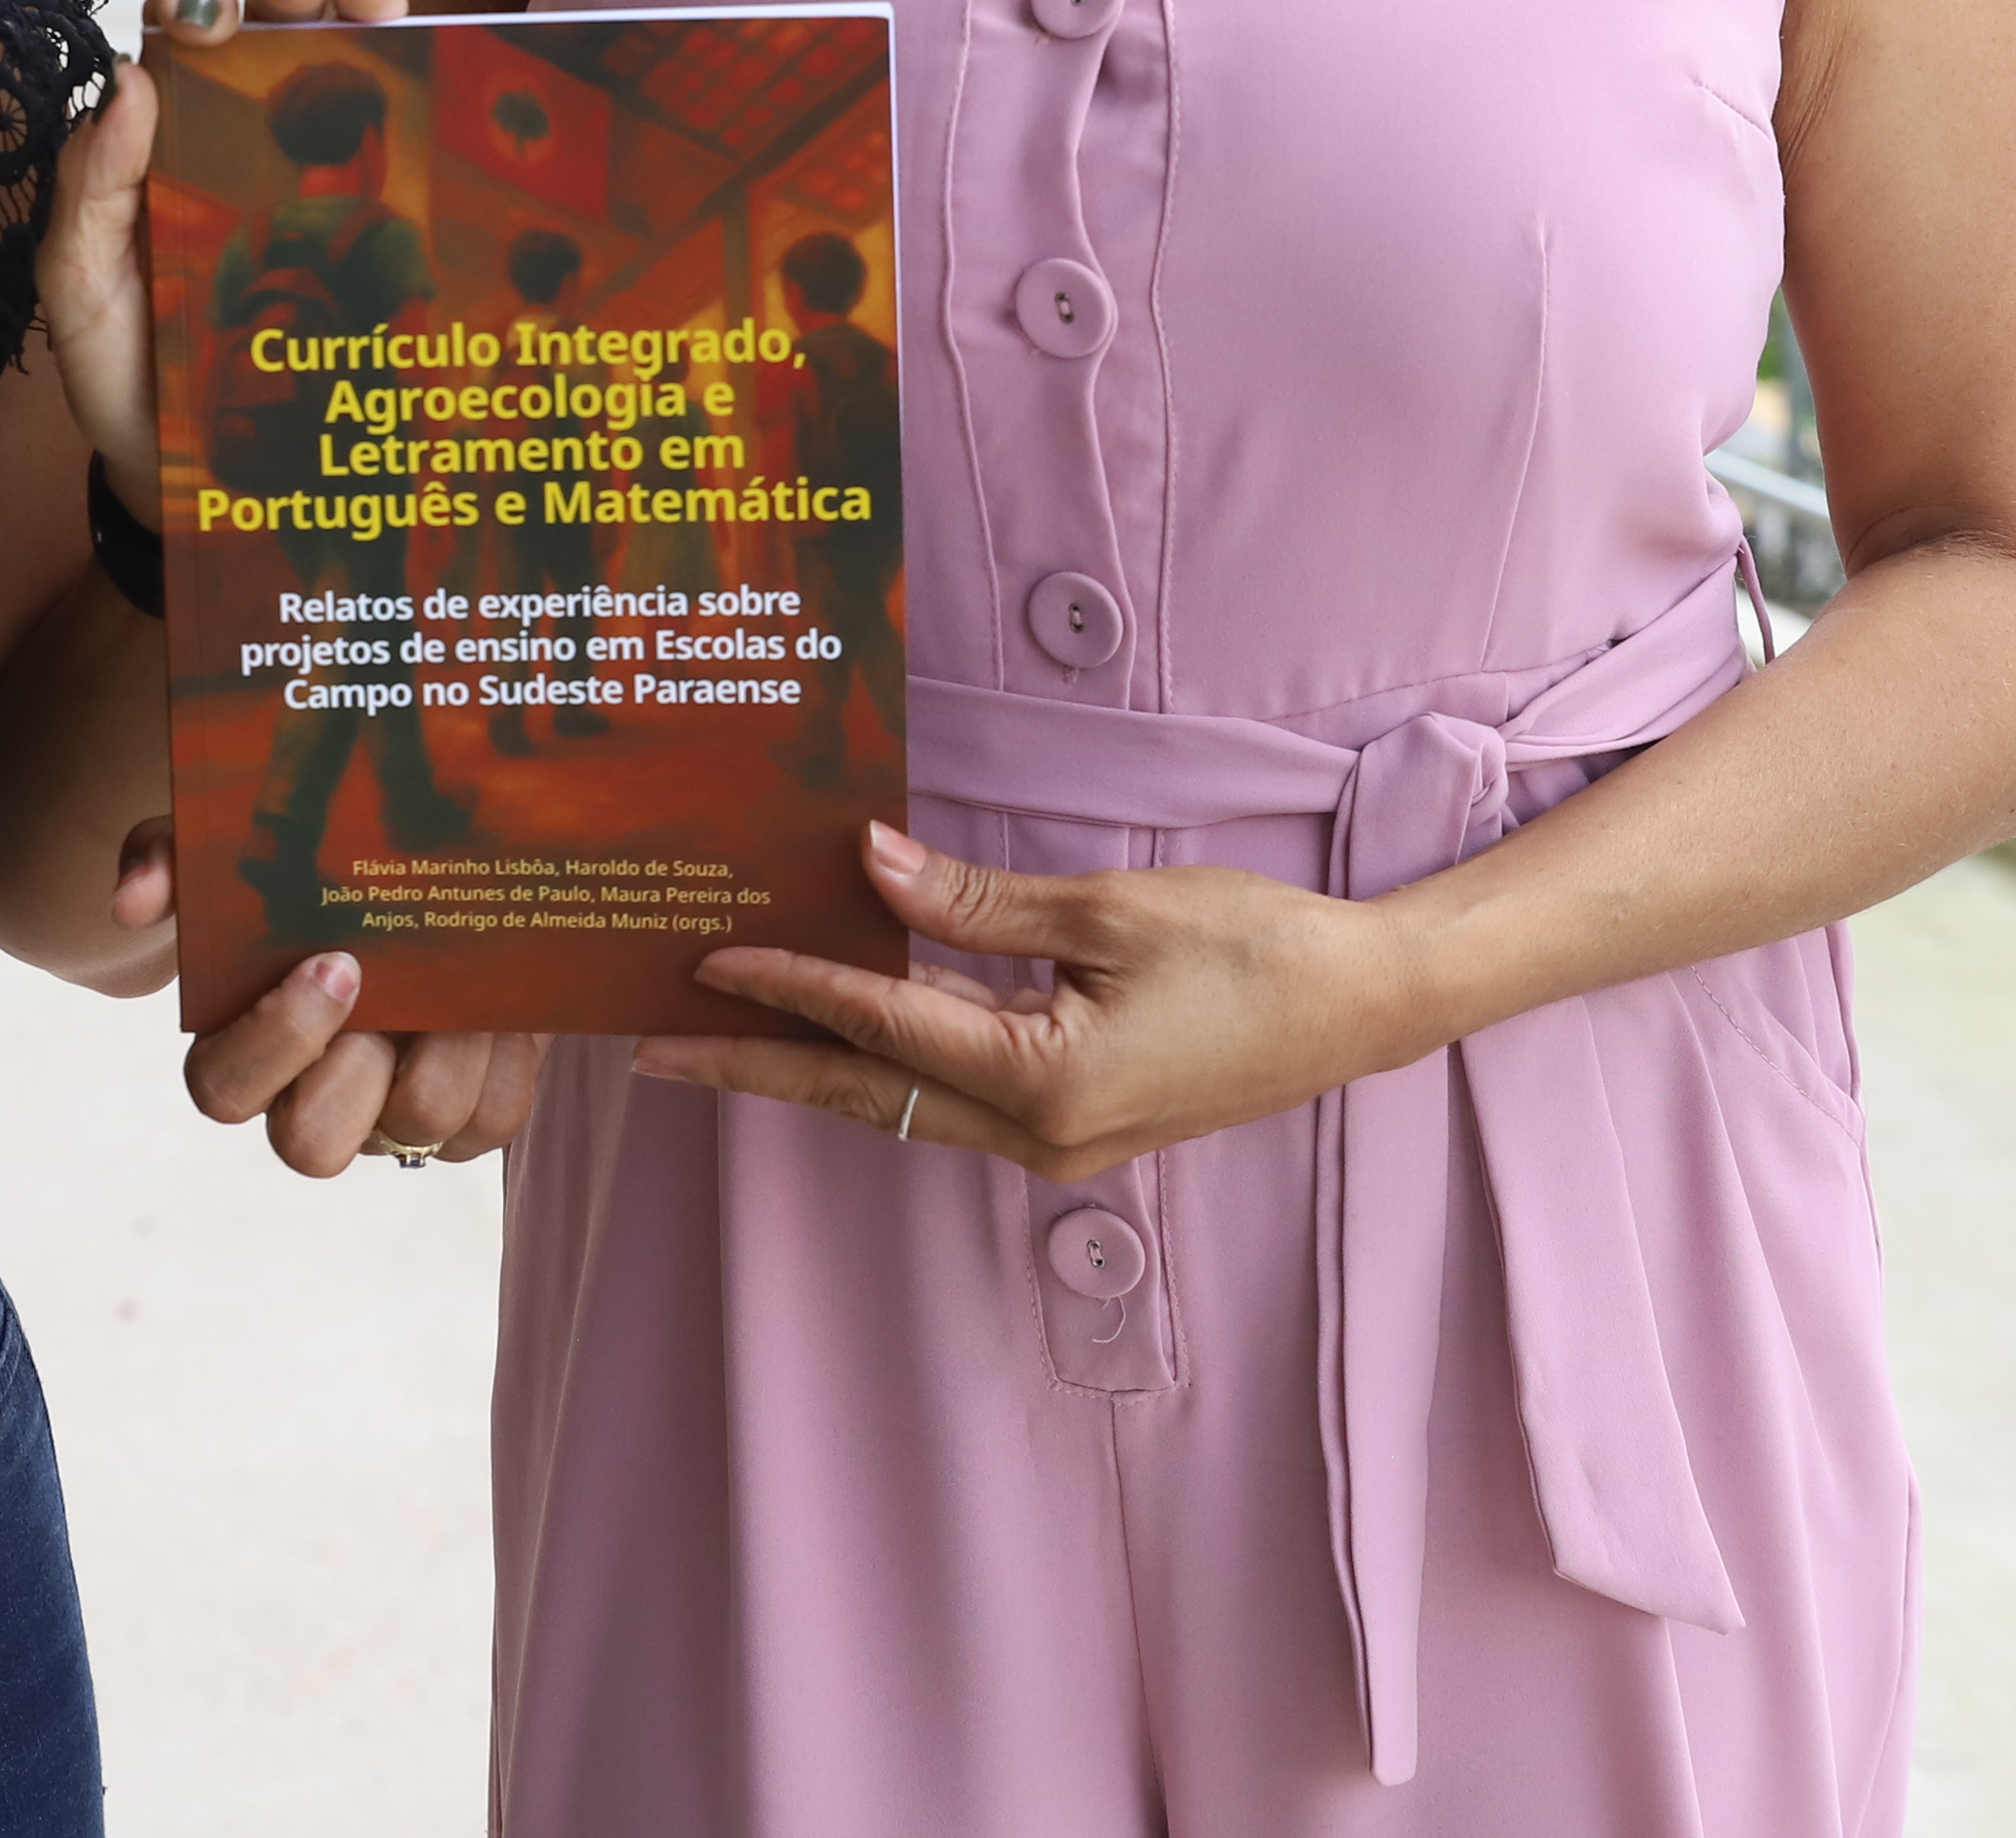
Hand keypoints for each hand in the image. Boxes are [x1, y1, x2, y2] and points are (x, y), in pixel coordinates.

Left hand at [39, 0, 411, 500]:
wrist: (206, 484)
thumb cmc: (131, 384)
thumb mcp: (81, 298)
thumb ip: (88, 195)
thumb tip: (129, 82)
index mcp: (167, 143)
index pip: (184, 43)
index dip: (199, 0)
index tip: (213, 10)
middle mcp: (247, 142)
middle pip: (275, 26)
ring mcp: (326, 177)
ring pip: (352, 55)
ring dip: (364, 0)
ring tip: (372, 0)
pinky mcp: (387, 224)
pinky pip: (415, 137)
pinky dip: (430, 75)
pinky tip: (439, 56)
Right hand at [118, 815, 538, 1176]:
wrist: (429, 873)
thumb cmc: (315, 871)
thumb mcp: (241, 846)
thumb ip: (175, 857)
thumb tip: (132, 899)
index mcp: (246, 1044)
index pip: (222, 1090)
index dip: (273, 1044)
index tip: (331, 962)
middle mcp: (315, 1097)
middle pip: (310, 1147)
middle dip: (357, 1076)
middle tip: (392, 986)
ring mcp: (393, 1117)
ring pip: (420, 1128)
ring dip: (452, 1050)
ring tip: (466, 985)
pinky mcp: (469, 1115)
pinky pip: (493, 1122)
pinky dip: (506, 1062)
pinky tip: (503, 1006)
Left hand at [630, 822, 1442, 1180]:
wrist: (1363, 1008)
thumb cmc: (1255, 949)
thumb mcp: (1110, 910)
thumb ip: (979, 905)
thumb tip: (871, 868)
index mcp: (1045, 1083)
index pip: (882, 1030)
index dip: (790, 987)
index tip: (705, 958)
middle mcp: (1039, 1139)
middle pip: (865, 1096)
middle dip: (755, 1067)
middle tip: (651, 1050)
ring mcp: (1058, 1148)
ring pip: (902, 1108)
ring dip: (813, 1069)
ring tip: (721, 1033)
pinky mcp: (1077, 1130)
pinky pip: (951, 1103)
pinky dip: (886, 1067)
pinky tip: (843, 1031)